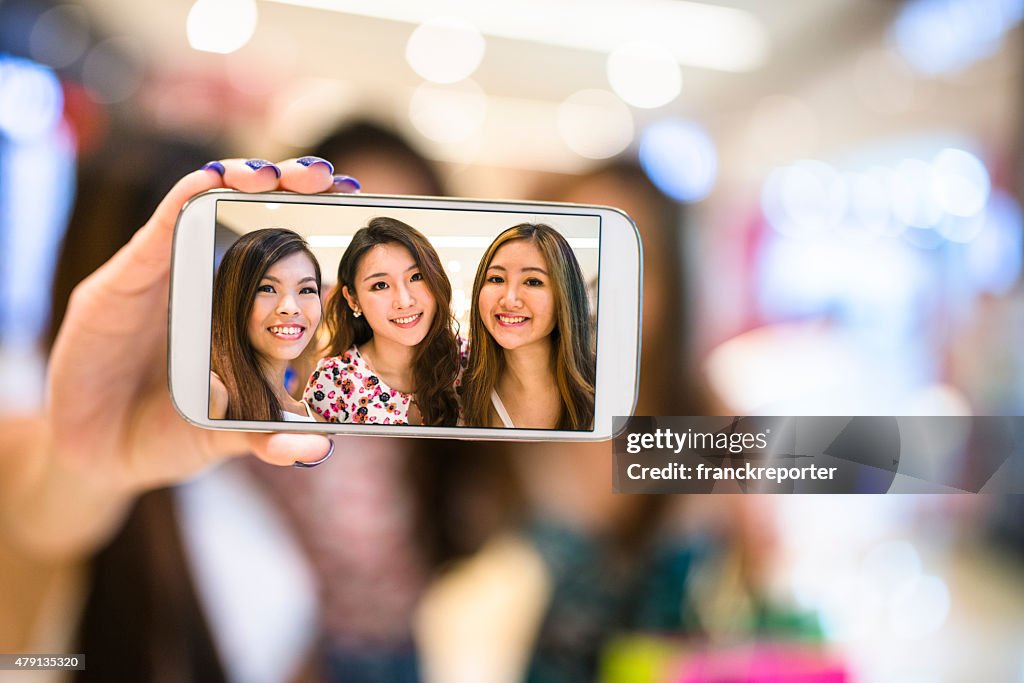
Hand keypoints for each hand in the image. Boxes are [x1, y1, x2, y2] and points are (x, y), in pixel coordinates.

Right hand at [47, 158, 354, 493]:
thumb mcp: (229, 434)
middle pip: (246, 210)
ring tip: (273, 174)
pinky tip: (209, 183)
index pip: (278, 241)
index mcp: (234, 304)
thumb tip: (321, 446)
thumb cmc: (169, 432)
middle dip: (288, 182)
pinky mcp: (120, 284)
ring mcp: (160, 276)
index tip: (354, 198)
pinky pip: (156, 231)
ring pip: (202, 205)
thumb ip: (271, 436)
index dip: (313, 214)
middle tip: (328, 178)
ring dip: (240, 179)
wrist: (99, 454)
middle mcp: (200, 278)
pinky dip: (184, 200)